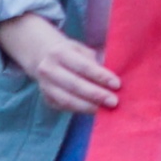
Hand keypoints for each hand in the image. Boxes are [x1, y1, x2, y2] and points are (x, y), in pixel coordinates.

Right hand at [0, 9, 120, 117]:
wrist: (42, 57)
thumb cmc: (72, 53)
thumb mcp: (82, 50)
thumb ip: (96, 62)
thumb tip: (114, 80)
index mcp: (60, 53)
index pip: (83, 66)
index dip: (101, 76)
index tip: (117, 84)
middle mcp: (48, 69)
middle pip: (74, 85)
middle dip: (96, 94)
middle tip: (114, 101)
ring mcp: (45, 86)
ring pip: (67, 100)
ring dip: (87, 106)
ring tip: (104, 109)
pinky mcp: (46, 99)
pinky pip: (64, 107)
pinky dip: (80, 110)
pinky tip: (94, 110)